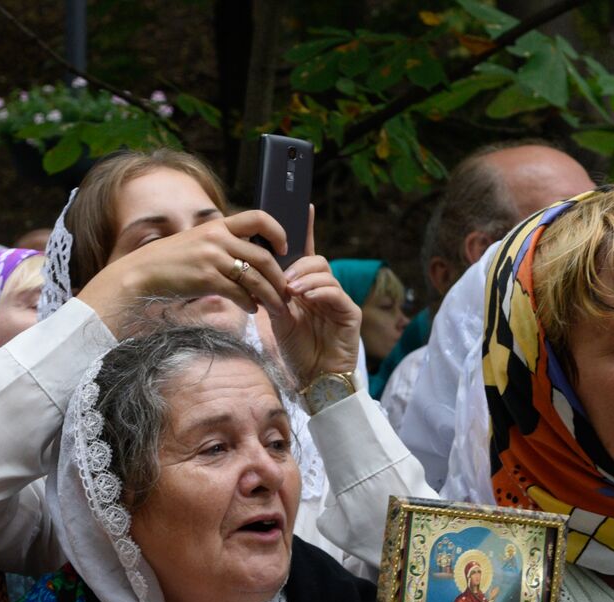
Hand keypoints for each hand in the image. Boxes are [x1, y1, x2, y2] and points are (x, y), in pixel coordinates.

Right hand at [78, 211, 290, 335]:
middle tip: (285, 291)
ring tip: (275, 307)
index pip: (258, 218)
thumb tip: (246, 257)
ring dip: (270, 295)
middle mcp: (217, 237)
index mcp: (217, 225)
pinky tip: (251, 310)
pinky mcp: (207, 278)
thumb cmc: (169, 262)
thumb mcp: (196, 242)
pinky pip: (239, 292)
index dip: (277, 232)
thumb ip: (221, 244)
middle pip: (263, 255)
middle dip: (279, 277)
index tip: (284, 248)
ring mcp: (212, 258)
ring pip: (255, 277)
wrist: (141, 273)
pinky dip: (250, 304)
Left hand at [268, 207, 362, 385]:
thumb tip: (263, 272)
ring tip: (290, 290)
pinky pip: (335, 293)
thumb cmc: (297, 353)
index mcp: (308, 290)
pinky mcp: (350, 314)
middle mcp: (325, 292)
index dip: (306, 231)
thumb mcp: (279, 319)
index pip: (307, 254)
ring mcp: (339, 301)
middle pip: (316, 261)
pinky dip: (319, 291)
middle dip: (297, 265)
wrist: (314, 382)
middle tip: (282, 279)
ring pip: (325, 273)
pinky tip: (304, 297)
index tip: (303, 207)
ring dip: (305, 278)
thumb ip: (274, 295)